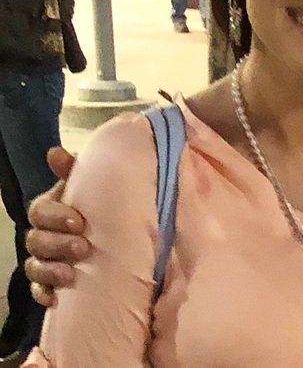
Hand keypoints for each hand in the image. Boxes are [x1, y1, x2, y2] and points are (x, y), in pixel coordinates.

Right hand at [25, 147, 89, 306]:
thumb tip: (55, 153)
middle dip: (57, 244)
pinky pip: (38, 289)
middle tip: (83, 248)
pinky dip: (45, 292)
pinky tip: (56, 296)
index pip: (39, 210)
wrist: (121, 238)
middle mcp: (45, 233)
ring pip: (34, 265)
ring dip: (50, 269)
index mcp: (54, 208)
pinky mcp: (50, 282)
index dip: (55, 216)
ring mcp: (46, 258)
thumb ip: (75, 171)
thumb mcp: (95, 187)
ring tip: (72, 272)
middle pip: (35, 239)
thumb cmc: (104, 207)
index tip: (79, 221)